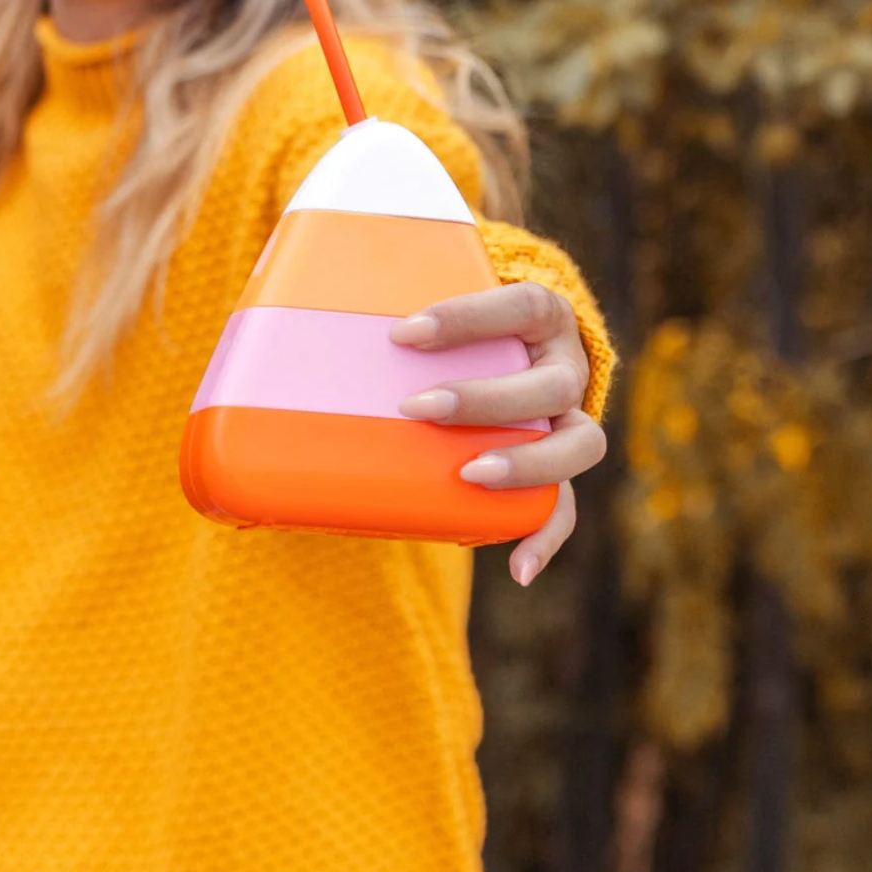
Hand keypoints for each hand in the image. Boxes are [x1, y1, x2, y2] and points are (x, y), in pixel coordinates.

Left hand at [390, 283, 606, 586]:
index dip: (468, 318)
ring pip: (577, 444)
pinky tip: (517, 568)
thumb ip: (388, 303)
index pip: (521, 305)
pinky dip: (543, 535)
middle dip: (484, 398)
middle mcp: (565, 367)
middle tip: (416, 406)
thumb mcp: (436, 303)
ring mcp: (568, 420)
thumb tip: (294, 308)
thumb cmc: (457, 328)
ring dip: (525, 463)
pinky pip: (563, 506)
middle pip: (550, 385)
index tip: (403, 333)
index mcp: (542, 316)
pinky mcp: (556, 468)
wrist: (509, 350)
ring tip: (470, 475)